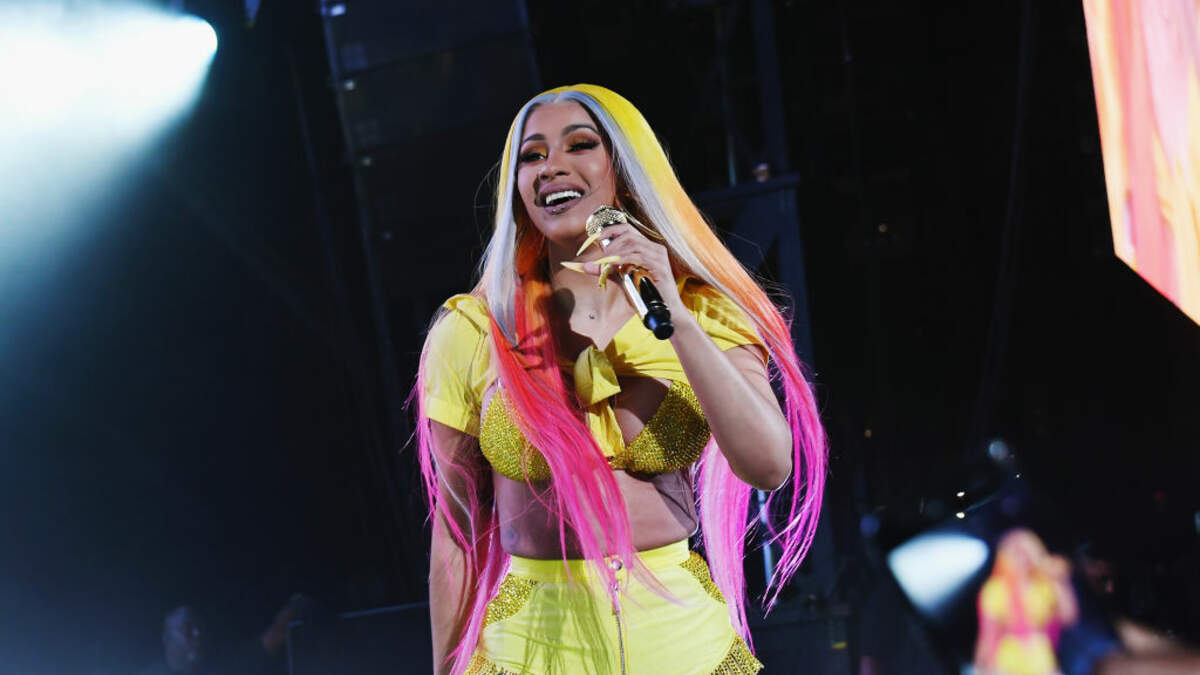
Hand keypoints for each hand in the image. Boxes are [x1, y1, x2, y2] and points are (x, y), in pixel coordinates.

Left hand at [565, 223, 683, 311]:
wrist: (665, 311)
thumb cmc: (645, 296)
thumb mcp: (622, 280)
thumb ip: (606, 271)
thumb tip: (586, 266)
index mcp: (647, 248)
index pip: (628, 230)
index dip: (611, 230)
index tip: (596, 237)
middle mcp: (655, 248)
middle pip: (630, 233)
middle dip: (611, 239)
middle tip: (599, 253)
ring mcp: (659, 256)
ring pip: (634, 243)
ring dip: (615, 251)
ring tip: (605, 261)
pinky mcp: (660, 267)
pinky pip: (639, 257)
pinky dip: (623, 259)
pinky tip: (614, 264)